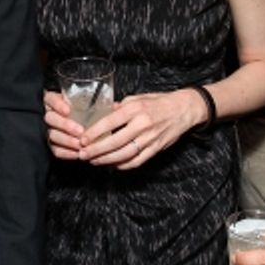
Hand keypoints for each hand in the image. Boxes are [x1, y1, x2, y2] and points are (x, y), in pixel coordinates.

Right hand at [43, 90, 84, 159]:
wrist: (79, 121)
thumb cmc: (81, 108)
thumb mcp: (82, 101)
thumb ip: (87, 101)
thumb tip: (106, 103)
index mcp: (53, 100)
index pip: (51, 99)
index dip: (58, 105)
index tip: (68, 110)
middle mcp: (49, 114)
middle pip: (51, 119)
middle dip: (65, 125)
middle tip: (80, 131)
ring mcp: (48, 130)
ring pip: (52, 135)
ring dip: (67, 141)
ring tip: (80, 144)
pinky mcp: (51, 144)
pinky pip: (55, 149)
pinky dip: (66, 152)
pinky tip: (77, 153)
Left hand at [78, 88, 206, 169]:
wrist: (183, 109)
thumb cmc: (157, 102)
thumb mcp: (137, 98)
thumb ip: (119, 108)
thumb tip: (100, 114)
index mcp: (135, 109)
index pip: (110, 122)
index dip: (94, 133)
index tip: (82, 139)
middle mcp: (142, 124)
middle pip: (115, 142)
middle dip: (97, 150)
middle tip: (83, 155)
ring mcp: (150, 138)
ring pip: (125, 154)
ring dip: (107, 160)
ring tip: (94, 162)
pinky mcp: (156, 149)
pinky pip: (137, 161)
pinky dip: (123, 165)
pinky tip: (112, 165)